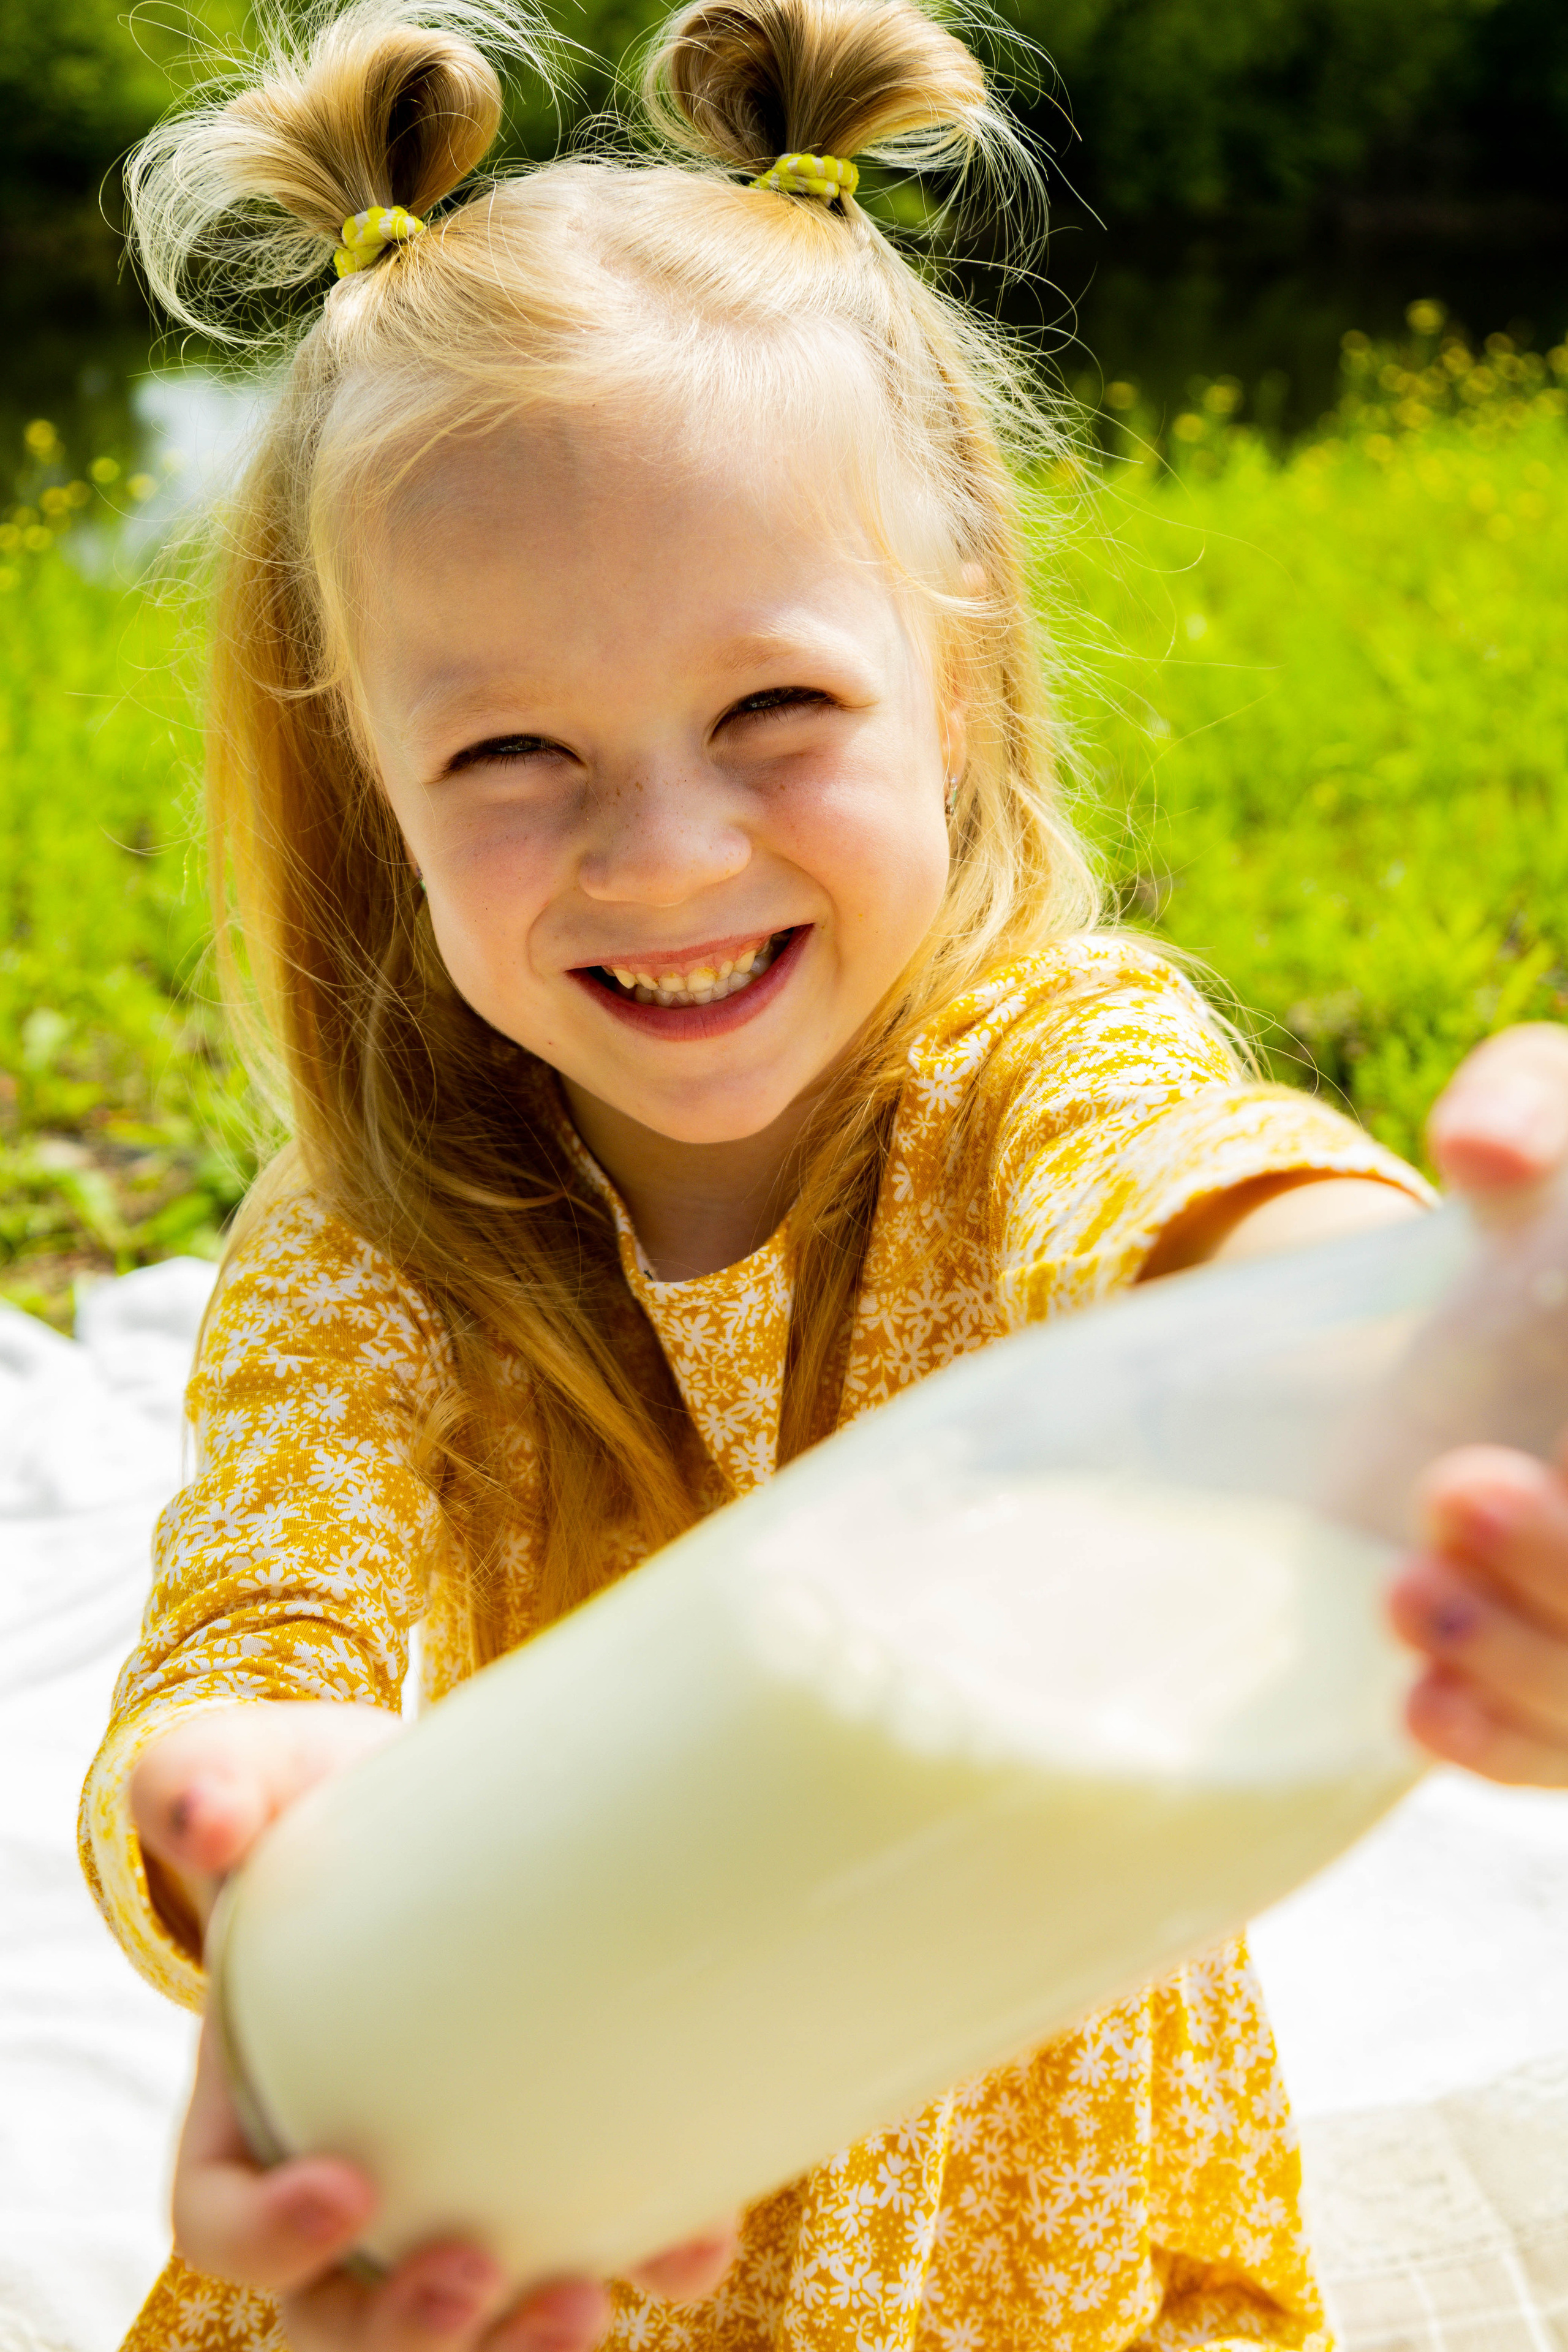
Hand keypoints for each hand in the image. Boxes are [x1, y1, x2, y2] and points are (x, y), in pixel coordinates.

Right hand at [134, 1703, 739, 2343]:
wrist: (431, 1791)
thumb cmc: (319, 1801)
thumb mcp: (253, 1776)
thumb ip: (202, 1782)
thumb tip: (203, 1818)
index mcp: (249, 2107)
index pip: (220, 2222)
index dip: (270, 2241)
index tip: (347, 2186)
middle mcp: (347, 2173)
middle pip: (341, 2315)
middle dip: (401, 2332)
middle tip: (473, 2273)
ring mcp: (457, 2176)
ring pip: (462, 2325)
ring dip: (512, 2345)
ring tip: (581, 2301)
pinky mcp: (561, 2149)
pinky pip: (599, 2246)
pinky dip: (649, 2264)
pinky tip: (694, 2240)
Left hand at [1388, 1025, 1567, 1784]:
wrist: (1492, 1312)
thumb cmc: (1548, 1201)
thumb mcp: (1546, 1114)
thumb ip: (1528, 1100)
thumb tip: (1481, 1143)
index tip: (1517, 1459)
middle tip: (1451, 1493)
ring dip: (1532, 1667)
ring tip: (1403, 1594)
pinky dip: (1506, 1746)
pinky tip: (1420, 1705)